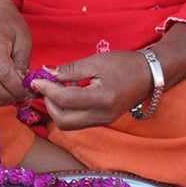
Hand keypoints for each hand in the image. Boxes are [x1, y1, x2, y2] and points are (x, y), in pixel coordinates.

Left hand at [32, 52, 152, 131]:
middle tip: (46, 86)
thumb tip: (47, 73)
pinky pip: (77, 122)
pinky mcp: (102, 122)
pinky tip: (66, 96)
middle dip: (49, 104)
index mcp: (102, 98)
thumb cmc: (124, 64)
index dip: (46, 90)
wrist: (150, 75)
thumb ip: (70, 70)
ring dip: (56, 110)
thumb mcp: (96, 61)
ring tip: (55, 90)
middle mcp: (101, 115)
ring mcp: (102, 121)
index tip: (36, 80)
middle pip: (63, 121)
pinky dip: (66, 112)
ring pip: (69, 125)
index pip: (65, 100)